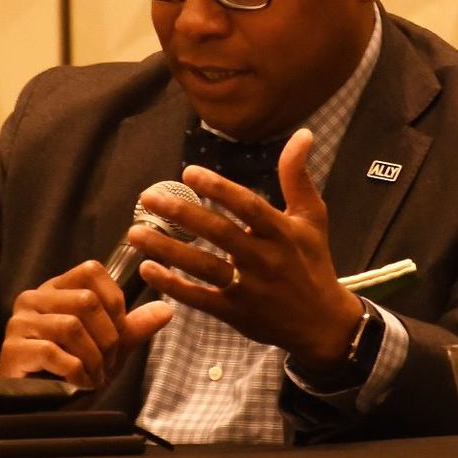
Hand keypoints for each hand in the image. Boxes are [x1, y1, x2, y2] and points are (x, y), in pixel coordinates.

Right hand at [0, 261, 171, 389]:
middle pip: (87, 301)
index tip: (118, 331)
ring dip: (93, 358)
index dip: (115, 301)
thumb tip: (166, 310)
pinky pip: (53, 353)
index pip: (91, 271)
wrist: (35, 405)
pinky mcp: (12, 350)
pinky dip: (74, 372)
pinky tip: (78, 383)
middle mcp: (33, 299)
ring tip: (94, 376)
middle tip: (108, 363)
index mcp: (56, 289)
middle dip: (108, 338)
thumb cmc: (68, 371)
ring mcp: (19, 323)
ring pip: (71, 326)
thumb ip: (131, 327)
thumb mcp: (105, 346)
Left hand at [131, 129, 363, 375]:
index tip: (188, 173)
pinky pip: (199, 298)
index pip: (247, 206)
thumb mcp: (312, 218)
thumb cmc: (313, 262)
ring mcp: (248, 289)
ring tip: (135, 233)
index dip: (219, 189)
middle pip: (219, 233)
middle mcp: (264, 259)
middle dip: (181, 214)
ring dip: (166, 250)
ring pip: (203, 266)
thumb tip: (302, 134)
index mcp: (281, 232)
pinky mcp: (235, 313)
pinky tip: (147, 269)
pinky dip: (172, 285)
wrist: (322, 324)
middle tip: (147, 197)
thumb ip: (297, 176)